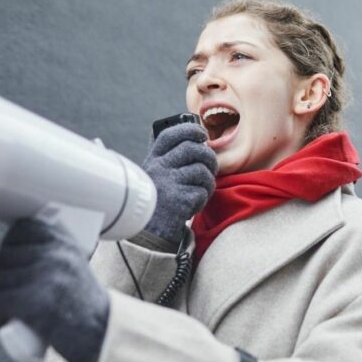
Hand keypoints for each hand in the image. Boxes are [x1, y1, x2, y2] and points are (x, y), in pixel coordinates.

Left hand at [0, 219, 108, 361]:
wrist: (103, 334)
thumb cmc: (84, 305)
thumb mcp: (75, 267)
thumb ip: (53, 252)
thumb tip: (19, 242)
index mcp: (65, 244)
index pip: (22, 229)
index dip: (11, 245)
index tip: (14, 261)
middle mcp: (57, 256)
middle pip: (5, 257)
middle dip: (4, 276)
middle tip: (16, 293)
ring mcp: (48, 278)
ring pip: (1, 283)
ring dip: (1, 300)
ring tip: (15, 312)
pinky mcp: (37, 302)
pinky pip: (0, 305)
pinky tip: (6, 324)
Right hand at [142, 123, 217, 244]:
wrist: (149, 231)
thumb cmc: (158, 202)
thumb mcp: (157, 176)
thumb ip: (172, 160)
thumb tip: (200, 144)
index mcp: (154, 160)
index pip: (171, 135)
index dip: (189, 130)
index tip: (202, 134)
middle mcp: (159, 168)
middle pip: (193, 149)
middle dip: (209, 157)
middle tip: (212, 167)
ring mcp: (169, 183)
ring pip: (202, 171)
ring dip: (208, 183)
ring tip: (201, 192)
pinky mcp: (179, 199)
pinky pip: (202, 192)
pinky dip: (202, 200)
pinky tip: (192, 206)